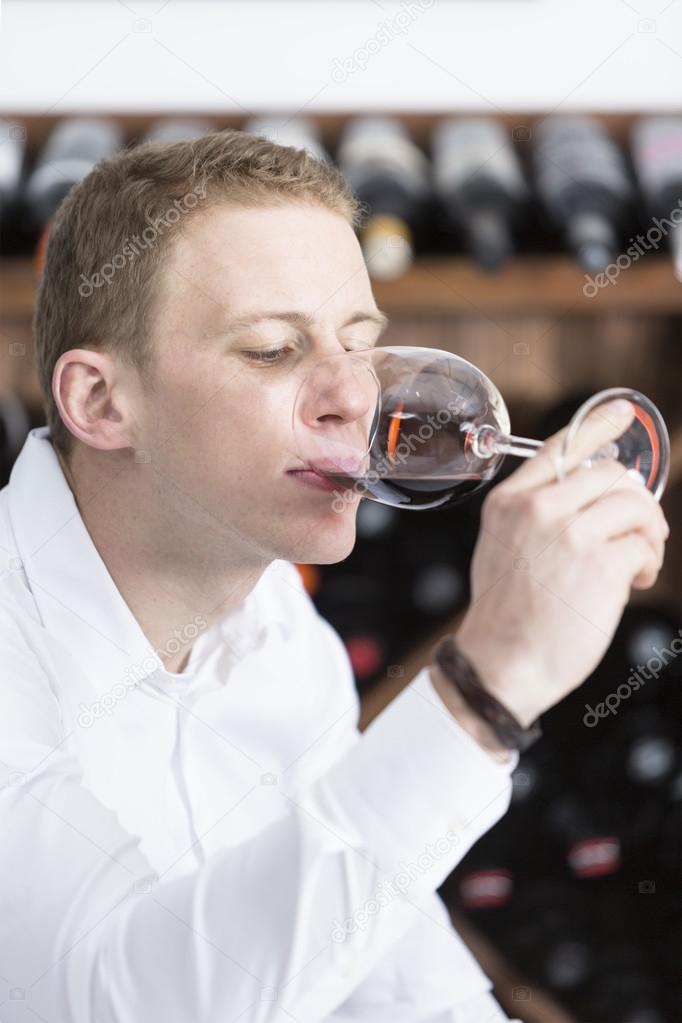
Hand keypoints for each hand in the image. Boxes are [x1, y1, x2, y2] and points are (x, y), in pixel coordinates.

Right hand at [453, 399, 669, 727]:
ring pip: (634, 504)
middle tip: (640, 531)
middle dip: (635, 500)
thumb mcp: (502, 547)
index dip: (598, 427)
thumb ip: (536, 516)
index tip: (622, 415)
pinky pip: (643, 545)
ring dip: (649, 532)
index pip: (559, 447)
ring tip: (641, 561)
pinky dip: (648, 563)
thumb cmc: (506, 616)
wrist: (501, 663)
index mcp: (510, 502)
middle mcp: (538, 508)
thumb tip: (592, 495)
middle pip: (610, 474)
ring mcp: (571, 533)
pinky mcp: (601, 563)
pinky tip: (635, 583)